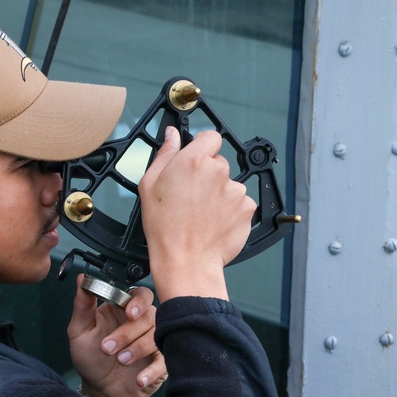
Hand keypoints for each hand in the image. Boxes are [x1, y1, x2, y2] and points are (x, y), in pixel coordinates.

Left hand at [67, 275, 167, 396]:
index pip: (141, 295)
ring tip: (121, 361)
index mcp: (124, 309)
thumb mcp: (80, 331)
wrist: (100, 390)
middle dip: (129, 332)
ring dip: (138, 349)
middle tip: (108, 348)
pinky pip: (165, 361)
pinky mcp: (162, 363)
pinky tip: (139, 378)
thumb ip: (82, 305)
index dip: (138, 302)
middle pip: (149, 316)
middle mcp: (143, 323)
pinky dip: (152, 371)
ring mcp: (155, 342)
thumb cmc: (91, 358)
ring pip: (157, 336)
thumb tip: (82, 279)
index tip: (129, 313)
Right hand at [138, 126, 257, 301]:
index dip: (203, 148)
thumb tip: (172, 135)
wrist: (186, 261)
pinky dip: (231, 210)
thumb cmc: (164, 228)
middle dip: (209, 175)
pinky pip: (241, 202)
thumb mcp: (149, 186)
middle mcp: (218, 171)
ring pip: (230, 184)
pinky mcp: (247, 208)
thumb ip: (165, 154)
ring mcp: (235, 190)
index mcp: (193, 160)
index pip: (211, 137)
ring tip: (203, 214)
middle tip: (193, 196)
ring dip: (220, 194)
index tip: (197, 160)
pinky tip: (214, 222)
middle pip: (219, 163)